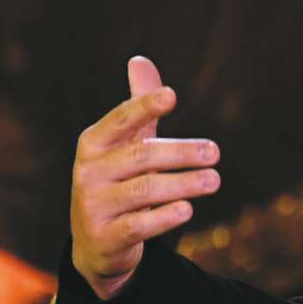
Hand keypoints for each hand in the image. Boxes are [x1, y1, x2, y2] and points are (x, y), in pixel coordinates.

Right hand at [70, 57, 220, 299]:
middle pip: (141, 156)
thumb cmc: (119, 182)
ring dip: (184, 184)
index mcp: (93, 144)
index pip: (121, 121)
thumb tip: (140, 60)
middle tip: (215, 152)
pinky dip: (165, 216)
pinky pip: (139, 225)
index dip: (144, 107)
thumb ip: (138, 109)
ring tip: (215, 180)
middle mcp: (88, 172)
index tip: (171, 95)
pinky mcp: (106, 237)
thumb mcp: (125, 146)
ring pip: (144, 190)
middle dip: (181, 153)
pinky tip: (188, 209)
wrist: (98, 243)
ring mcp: (93, 206)